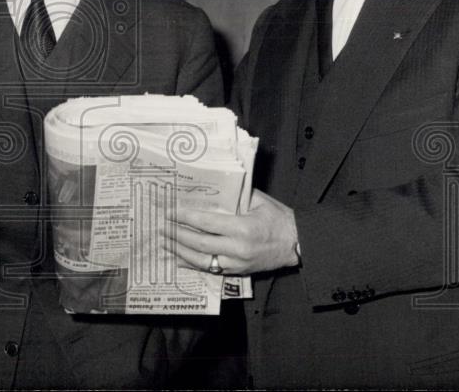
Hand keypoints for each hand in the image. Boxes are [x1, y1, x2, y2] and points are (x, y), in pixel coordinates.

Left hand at [162, 189, 299, 274]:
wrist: (298, 244)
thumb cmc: (279, 219)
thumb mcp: (258, 200)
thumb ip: (235, 194)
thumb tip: (212, 186)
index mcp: (242, 228)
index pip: (206, 223)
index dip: (184, 217)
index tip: (170, 211)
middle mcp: (237, 249)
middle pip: (198, 243)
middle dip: (176, 234)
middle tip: (160, 226)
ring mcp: (236, 263)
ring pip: (200, 260)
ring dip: (179, 251)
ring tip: (164, 242)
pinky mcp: (237, 272)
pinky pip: (209, 269)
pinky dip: (191, 264)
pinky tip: (178, 259)